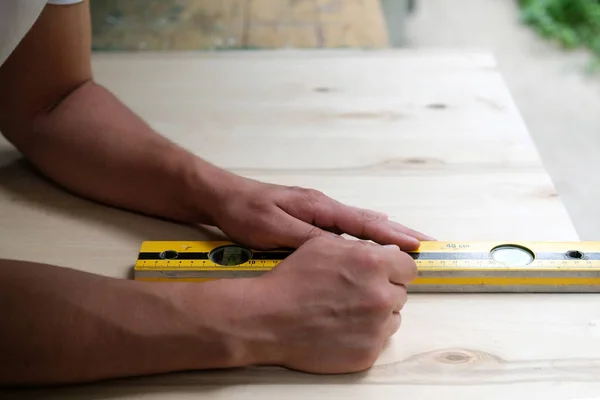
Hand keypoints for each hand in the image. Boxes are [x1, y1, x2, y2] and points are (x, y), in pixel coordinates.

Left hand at [209, 177, 432, 250]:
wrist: (223, 197)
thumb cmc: (246, 213)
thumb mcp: (275, 229)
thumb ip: (308, 240)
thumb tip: (344, 250)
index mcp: (319, 208)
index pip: (364, 223)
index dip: (393, 235)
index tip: (419, 244)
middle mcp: (323, 208)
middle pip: (369, 222)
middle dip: (398, 233)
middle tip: (426, 244)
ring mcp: (317, 212)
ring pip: (359, 225)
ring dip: (385, 236)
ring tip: (408, 245)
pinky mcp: (308, 219)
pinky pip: (345, 229)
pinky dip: (365, 236)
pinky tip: (370, 243)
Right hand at [243, 236, 416, 373]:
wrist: (268, 319)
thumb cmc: (291, 282)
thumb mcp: (323, 246)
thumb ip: (362, 247)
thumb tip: (389, 254)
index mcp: (373, 263)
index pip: (408, 267)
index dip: (394, 270)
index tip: (385, 274)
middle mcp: (380, 294)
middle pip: (400, 292)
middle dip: (382, 290)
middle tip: (354, 293)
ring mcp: (377, 326)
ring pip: (393, 317)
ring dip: (377, 314)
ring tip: (345, 312)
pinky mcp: (368, 352)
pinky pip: (379, 340)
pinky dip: (365, 335)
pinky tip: (342, 328)